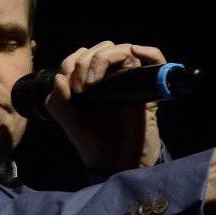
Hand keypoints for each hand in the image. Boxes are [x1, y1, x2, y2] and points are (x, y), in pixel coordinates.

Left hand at [41, 41, 165, 171]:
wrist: (116, 166)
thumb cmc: (97, 145)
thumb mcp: (70, 125)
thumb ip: (58, 104)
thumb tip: (60, 78)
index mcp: (93, 81)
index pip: (84, 55)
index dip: (72, 62)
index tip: (68, 84)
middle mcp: (113, 78)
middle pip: (103, 48)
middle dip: (85, 61)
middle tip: (80, 87)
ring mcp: (131, 83)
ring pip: (123, 50)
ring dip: (104, 58)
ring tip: (93, 81)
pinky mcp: (149, 92)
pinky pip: (157, 62)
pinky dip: (149, 52)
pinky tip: (135, 52)